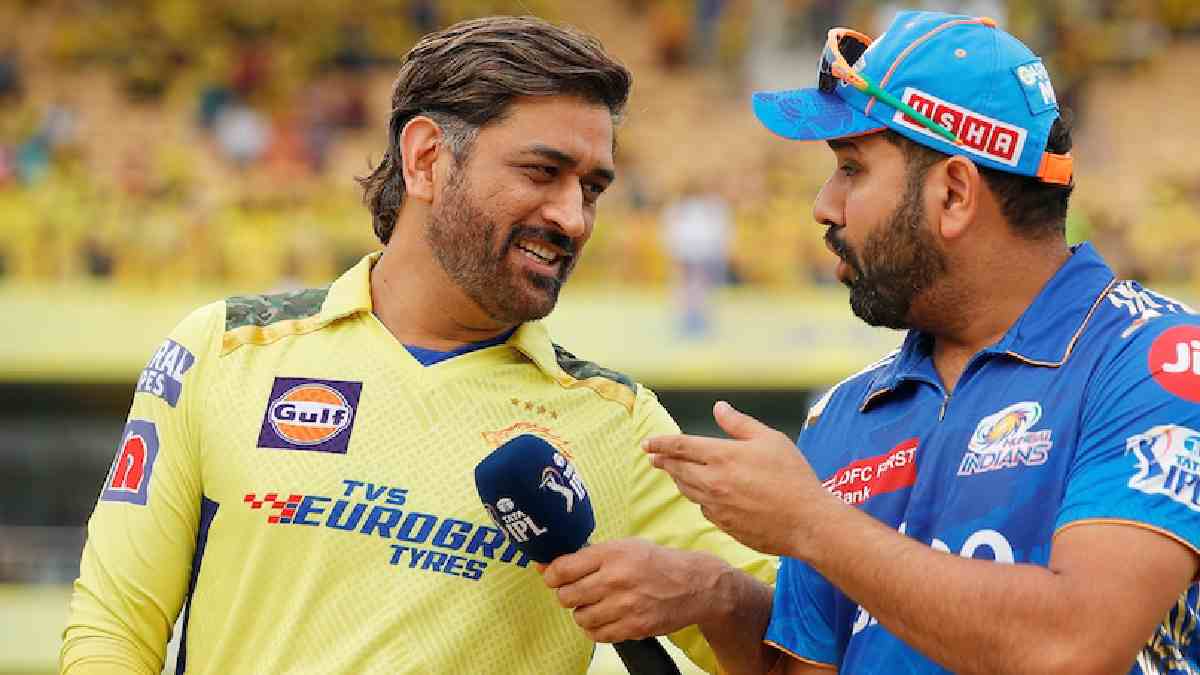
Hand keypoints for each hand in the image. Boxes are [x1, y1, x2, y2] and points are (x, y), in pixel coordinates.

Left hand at [540, 538, 731, 642]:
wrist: (694, 585)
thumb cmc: (656, 563)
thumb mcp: (624, 547)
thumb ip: (589, 556)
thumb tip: (548, 566)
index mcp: (611, 554)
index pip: (563, 569)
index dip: (551, 575)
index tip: (552, 577)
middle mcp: (616, 579)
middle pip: (566, 596)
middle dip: (566, 594)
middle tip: (577, 591)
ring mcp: (625, 606)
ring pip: (579, 617)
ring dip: (582, 612)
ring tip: (596, 604)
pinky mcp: (634, 628)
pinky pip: (597, 635)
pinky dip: (596, 628)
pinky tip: (606, 617)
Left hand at [644, 401, 838, 558]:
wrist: (806, 523)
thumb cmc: (793, 477)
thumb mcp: (770, 440)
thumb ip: (739, 424)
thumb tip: (719, 408)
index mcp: (722, 456)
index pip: (680, 446)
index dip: (660, 443)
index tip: (647, 443)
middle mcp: (713, 482)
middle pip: (678, 470)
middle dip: (664, 461)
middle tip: (654, 457)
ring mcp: (716, 507)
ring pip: (687, 490)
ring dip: (678, 479)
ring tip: (675, 472)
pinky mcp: (724, 525)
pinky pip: (703, 508)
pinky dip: (699, 498)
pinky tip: (705, 495)